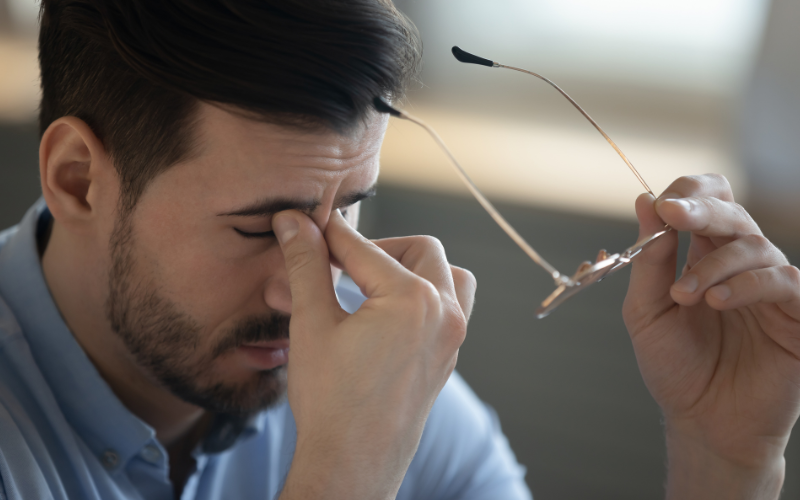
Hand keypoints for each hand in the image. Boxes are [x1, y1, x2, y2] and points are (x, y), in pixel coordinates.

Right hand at [273, 209, 475, 499]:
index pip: (364, 248)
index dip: (329, 235)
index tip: (306, 226)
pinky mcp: (449, 355)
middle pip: (420, 248)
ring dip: (413, 268)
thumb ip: (307, 265)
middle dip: (379, 248)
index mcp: (412, 300)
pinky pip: (451, 306)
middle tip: (341, 264)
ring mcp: (452, 336)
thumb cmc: (331, 401)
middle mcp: (443, 313)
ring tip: (372, 284)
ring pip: (447, 275)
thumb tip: (295, 221)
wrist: (353, 463)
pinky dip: (425, 294)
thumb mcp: (312, 324)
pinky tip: (386, 312)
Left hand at [623, 174, 799, 498]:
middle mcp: (740, 266)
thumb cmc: (675, 368)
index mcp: (704, 258)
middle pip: (732, 214)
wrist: (703, 424)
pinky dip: (749, 284)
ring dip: (715, 262)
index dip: (688, 193)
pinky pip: (785, 282)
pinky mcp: (797, 316)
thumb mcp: (647, 312)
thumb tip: (643, 201)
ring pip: (755, 246)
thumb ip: (649, 261)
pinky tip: (717, 301)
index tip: (660, 202)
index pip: (707, 204)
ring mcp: (771, 289)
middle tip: (671, 213)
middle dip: (700, 209)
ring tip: (684, 294)